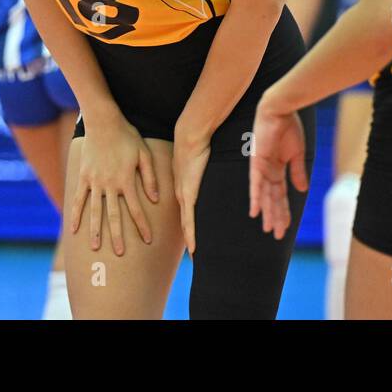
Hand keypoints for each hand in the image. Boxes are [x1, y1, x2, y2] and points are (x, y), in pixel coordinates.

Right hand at [69, 119, 159, 255]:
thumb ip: (149, 177)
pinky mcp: (83, 177)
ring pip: (95, 211)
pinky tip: (74, 230)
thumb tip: (155, 199)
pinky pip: (78, 199)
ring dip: (95, 231)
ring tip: (95, 247)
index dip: (142, 225)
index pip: (136, 208)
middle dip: (118, 236)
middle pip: (114, 215)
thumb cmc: (127, 136)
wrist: (103, 121)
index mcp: (126, 180)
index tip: (147, 240)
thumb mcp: (144, 154)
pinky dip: (76, 215)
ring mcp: (94, 182)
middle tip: (120, 254)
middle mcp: (109, 184)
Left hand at [172, 131, 210, 254]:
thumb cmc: (198, 141)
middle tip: (193, 255)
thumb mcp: (199, 159)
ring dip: (189, 241)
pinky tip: (194, 249)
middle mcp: (179, 193)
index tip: (189, 237)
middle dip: (187, 238)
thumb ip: (204, 167)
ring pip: (185, 224)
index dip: (186, 225)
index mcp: (181, 184)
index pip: (184, 210)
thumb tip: (212, 167)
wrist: (190, 134)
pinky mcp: (188, 195)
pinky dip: (191, 236)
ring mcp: (183, 195)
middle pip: (183, 221)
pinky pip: (189, 221)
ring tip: (195, 257)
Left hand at [249, 92, 309, 240]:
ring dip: (267, 213)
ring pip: (265, 196)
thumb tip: (302, 191)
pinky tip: (255, 212)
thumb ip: (297, 172)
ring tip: (269, 229)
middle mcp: (268, 171)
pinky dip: (255, 198)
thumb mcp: (297, 154)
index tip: (287, 226)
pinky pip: (256, 184)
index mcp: (277, 169)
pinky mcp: (257, 162)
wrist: (280, 110)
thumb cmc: (289, 128)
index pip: (281, 195)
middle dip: (276, 217)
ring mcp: (261, 168)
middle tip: (277, 235)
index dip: (284, 211)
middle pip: (273, 199)